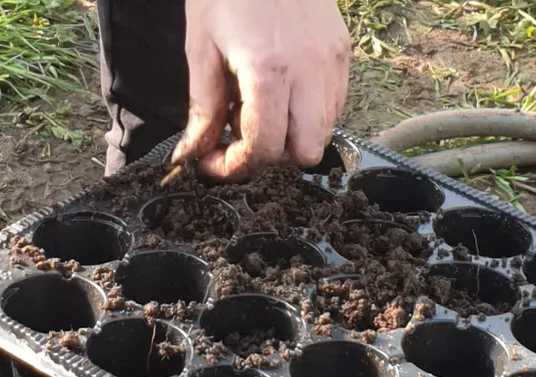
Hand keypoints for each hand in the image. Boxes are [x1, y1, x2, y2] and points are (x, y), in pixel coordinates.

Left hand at [171, 0, 350, 178]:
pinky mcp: (342, 50)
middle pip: (305, 151)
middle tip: (239, 139)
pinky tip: (280, 94)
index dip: (235, 167)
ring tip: (259, 112)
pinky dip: (308, 113)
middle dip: (270, 156)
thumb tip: (193, 154)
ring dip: (291, 136)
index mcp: (268, 69)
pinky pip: (334, 104)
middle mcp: (309, 69)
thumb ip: (202, 109)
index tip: (213, 162)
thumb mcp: (201, 49)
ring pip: (324, 130)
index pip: (264, 148)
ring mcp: (331, 60)